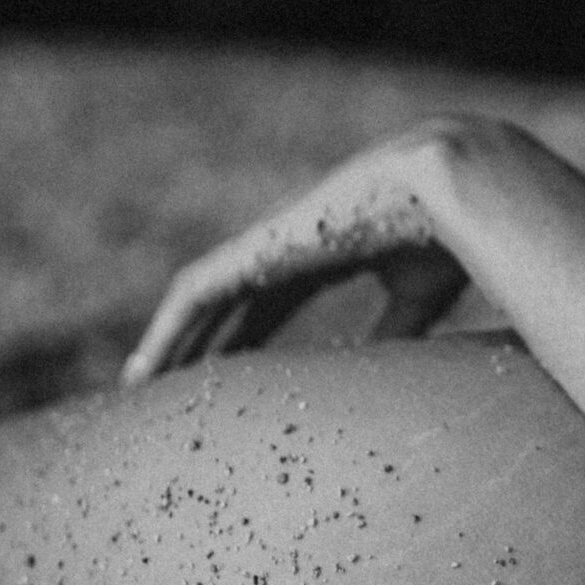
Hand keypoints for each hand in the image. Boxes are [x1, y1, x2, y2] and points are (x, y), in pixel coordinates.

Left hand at [122, 124, 475, 384]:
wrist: (444, 190)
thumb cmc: (444, 239)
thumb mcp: (416, 298)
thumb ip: (393, 331)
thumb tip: (381, 373)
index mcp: (322, 256)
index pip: (268, 305)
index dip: (245, 342)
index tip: (226, 384)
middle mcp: (286, 249)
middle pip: (227, 306)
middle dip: (200, 347)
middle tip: (172, 394)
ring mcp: (267, 246)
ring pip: (201, 301)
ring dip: (171, 342)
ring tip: (140, 387)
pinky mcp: (256, 250)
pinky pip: (195, 294)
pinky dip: (167, 329)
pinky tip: (147, 368)